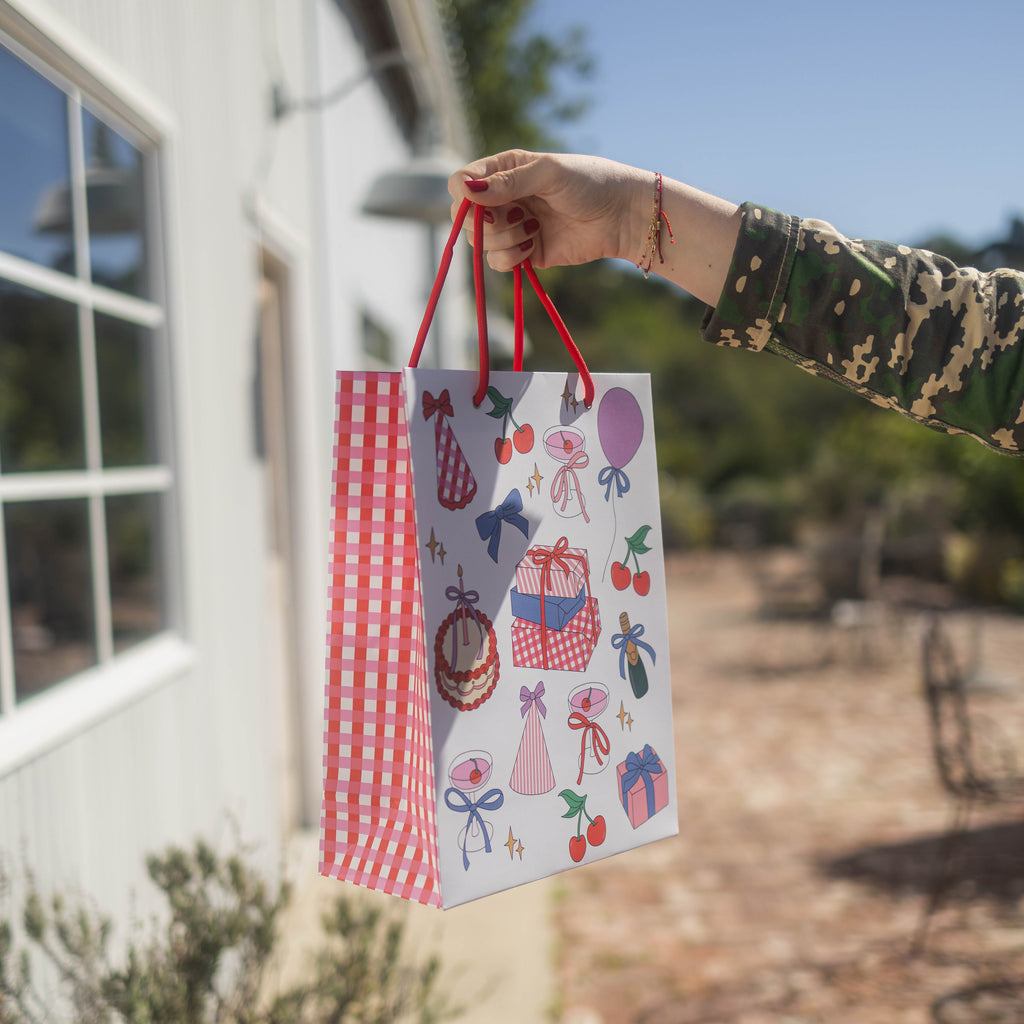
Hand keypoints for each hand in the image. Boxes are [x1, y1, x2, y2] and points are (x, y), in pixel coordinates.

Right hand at [448, 150, 648, 271]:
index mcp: (504, 170)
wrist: (621, 216)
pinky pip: (498, 263)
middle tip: (517, 216)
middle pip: (466, 218)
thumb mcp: (548, 173)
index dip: (464, 196)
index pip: (461, 183)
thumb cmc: (590, 182)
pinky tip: (532, 246)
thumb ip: (507, 182)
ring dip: (502, 240)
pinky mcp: (524, 253)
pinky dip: (509, 258)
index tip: (482, 203)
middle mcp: (503, 198)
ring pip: (480, 242)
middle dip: (486, 222)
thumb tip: (467, 191)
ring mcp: (512, 227)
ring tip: (533, 228)